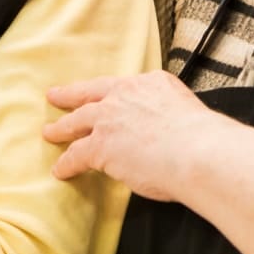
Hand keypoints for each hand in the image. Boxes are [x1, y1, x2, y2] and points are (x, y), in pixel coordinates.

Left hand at [44, 71, 238, 201]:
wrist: (197, 150)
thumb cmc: (202, 138)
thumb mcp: (186, 111)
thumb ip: (169, 116)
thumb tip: (166, 133)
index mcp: (152, 83)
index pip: (124, 86)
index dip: (109, 91)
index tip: (102, 93)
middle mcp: (127, 95)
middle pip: (91, 93)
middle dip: (71, 95)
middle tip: (56, 95)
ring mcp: (110, 118)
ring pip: (78, 120)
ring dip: (62, 127)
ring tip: (50, 132)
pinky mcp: (100, 145)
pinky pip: (76, 154)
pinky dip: (66, 163)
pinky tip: (61, 170)